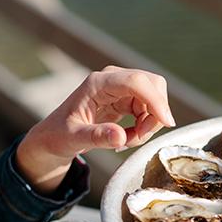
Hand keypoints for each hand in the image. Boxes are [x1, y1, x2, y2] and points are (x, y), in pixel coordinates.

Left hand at [15, 66, 174, 193]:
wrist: (55, 137)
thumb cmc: (59, 135)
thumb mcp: (73, 139)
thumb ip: (96, 137)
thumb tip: (120, 137)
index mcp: (98, 83)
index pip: (137, 81)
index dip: (155, 100)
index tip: (167, 122)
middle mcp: (112, 80)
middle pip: (152, 85)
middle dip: (154, 114)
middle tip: (137, 138)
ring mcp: (121, 88)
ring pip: (153, 99)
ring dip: (149, 124)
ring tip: (127, 141)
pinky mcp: (126, 99)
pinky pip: (148, 110)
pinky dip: (144, 126)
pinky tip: (127, 137)